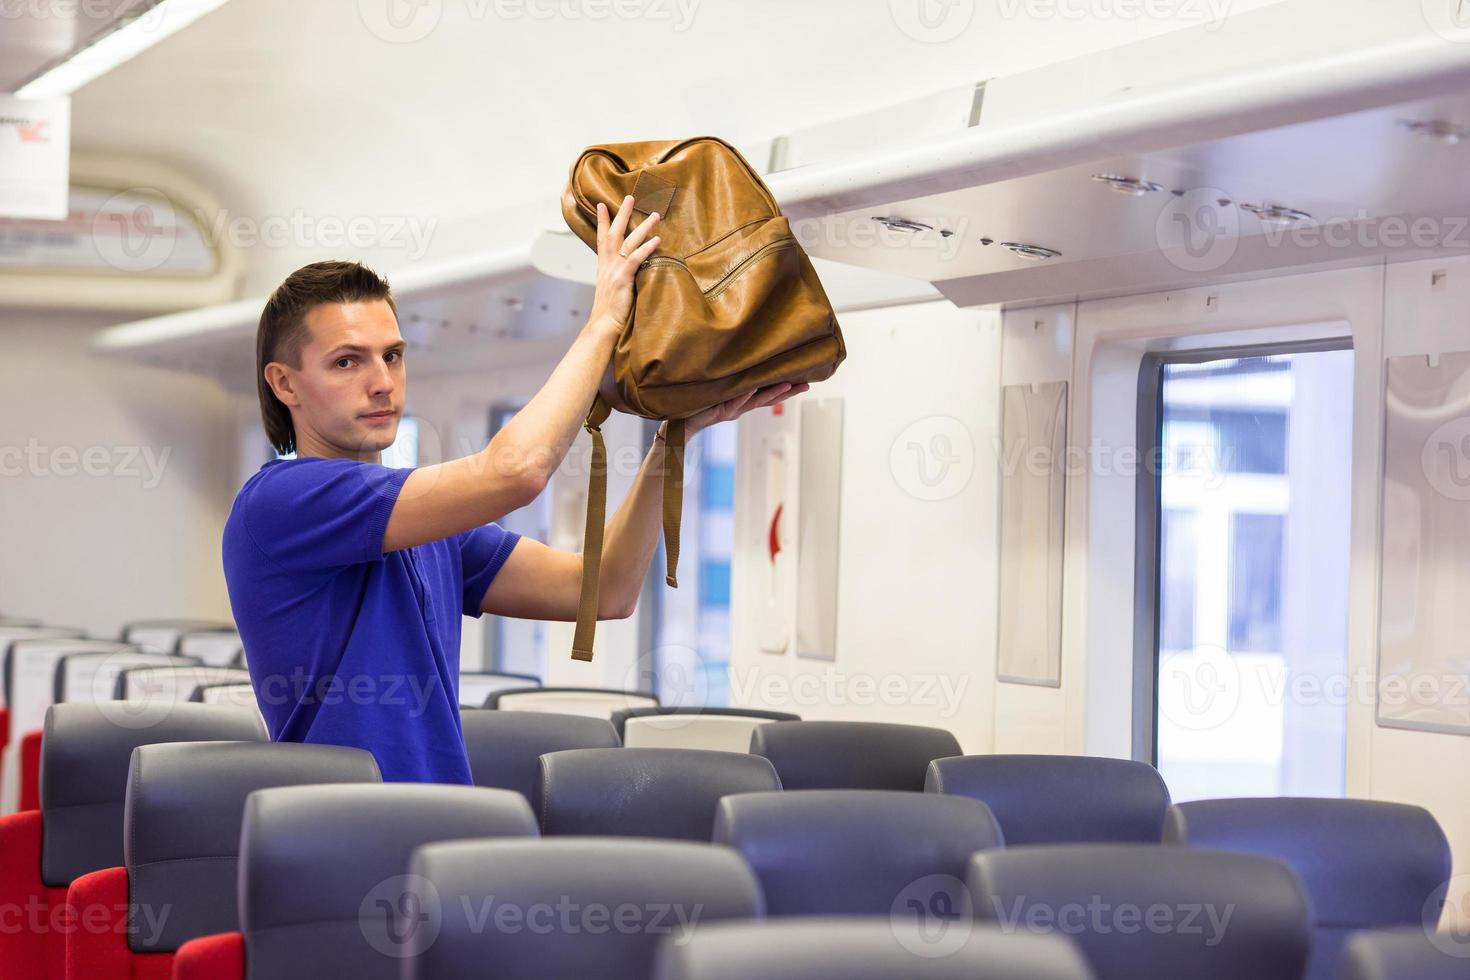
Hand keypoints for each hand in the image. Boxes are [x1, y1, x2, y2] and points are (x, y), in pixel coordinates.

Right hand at [587, 195, 660, 335]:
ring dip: (642, 226)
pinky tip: (657, 240)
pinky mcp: (623, 279)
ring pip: (628, 241)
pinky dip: (646, 248)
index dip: (601, 221)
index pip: (601, 237)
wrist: (604, 325)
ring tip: (655, 215)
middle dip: (622, 213)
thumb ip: (619, 275)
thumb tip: (631, 269)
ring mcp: (614, 270)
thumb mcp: (612, 288)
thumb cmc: (611, 311)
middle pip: (614, 232)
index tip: (601, 204)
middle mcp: (607, 264)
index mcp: (603, 266)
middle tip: (630, 196)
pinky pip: (635, 259)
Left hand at [679, 382, 809, 436]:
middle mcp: (740, 407)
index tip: (806, 381)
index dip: (787, 389)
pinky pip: (734, 401)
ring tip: (787, 385)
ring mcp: (731, 409)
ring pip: (755, 401)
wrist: (680, 420)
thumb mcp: (718, 389)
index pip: (769, 394)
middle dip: (788, 392)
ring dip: (772, 393)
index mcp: (742, 401)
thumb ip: (732, 380)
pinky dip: (744, 395)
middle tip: (806, 385)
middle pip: (769, 399)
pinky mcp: (719, 411)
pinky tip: (753, 387)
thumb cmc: (697, 403)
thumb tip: (743, 362)